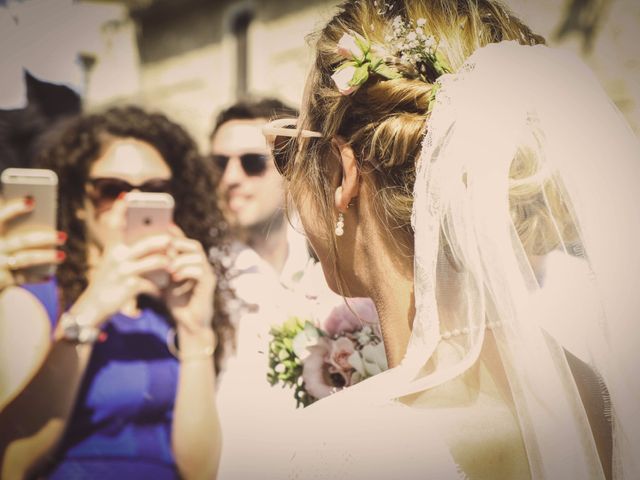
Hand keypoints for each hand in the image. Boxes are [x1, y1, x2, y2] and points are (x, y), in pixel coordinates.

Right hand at [0, 196, 63, 289]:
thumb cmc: (0, 246)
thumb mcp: (4, 233)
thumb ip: (14, 225)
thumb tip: (34, 204)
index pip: (0, 216)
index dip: (14, 208)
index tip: (32, 201)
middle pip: (21, 241)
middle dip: (44, 238)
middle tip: (63, 236)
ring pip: (25, 259)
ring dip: (45, 257)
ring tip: (62, 255)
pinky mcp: (1, 280)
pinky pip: (22, 278)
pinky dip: (36, 277)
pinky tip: (49, 276)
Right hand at [74, 199, 171, 325]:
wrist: (92, 308)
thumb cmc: (107, 284)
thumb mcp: (112, 264)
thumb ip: (125, 251)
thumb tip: (148, 240)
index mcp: (113, 248)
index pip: (117, 224)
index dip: (122, 209)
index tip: (130, 195)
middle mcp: (117, 257)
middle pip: (147, 243)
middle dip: (163, 241)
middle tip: (172, 241)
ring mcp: (123, 271)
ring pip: (154, 262)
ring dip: (166, 263)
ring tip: (172, 265)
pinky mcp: (130, 286)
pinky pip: (153, 282)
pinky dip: (160, 284)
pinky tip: (164, 287)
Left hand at [165, 225, 216, 336]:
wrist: (188, 322)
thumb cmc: (176, 301)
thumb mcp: (165, 280)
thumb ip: (160, 266)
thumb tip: (144, 253)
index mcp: (193, 262)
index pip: (186, 243)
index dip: (177, 234)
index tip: (164, 227)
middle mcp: (203, 266)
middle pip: (195, 245)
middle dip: (179, 244)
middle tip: (166, 247)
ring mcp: (208, 275)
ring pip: (198, 257)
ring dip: (181, 260)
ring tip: (168, 268)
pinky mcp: (209, 285)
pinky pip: (200, 271)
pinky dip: (186, 271)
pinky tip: (174, 277)